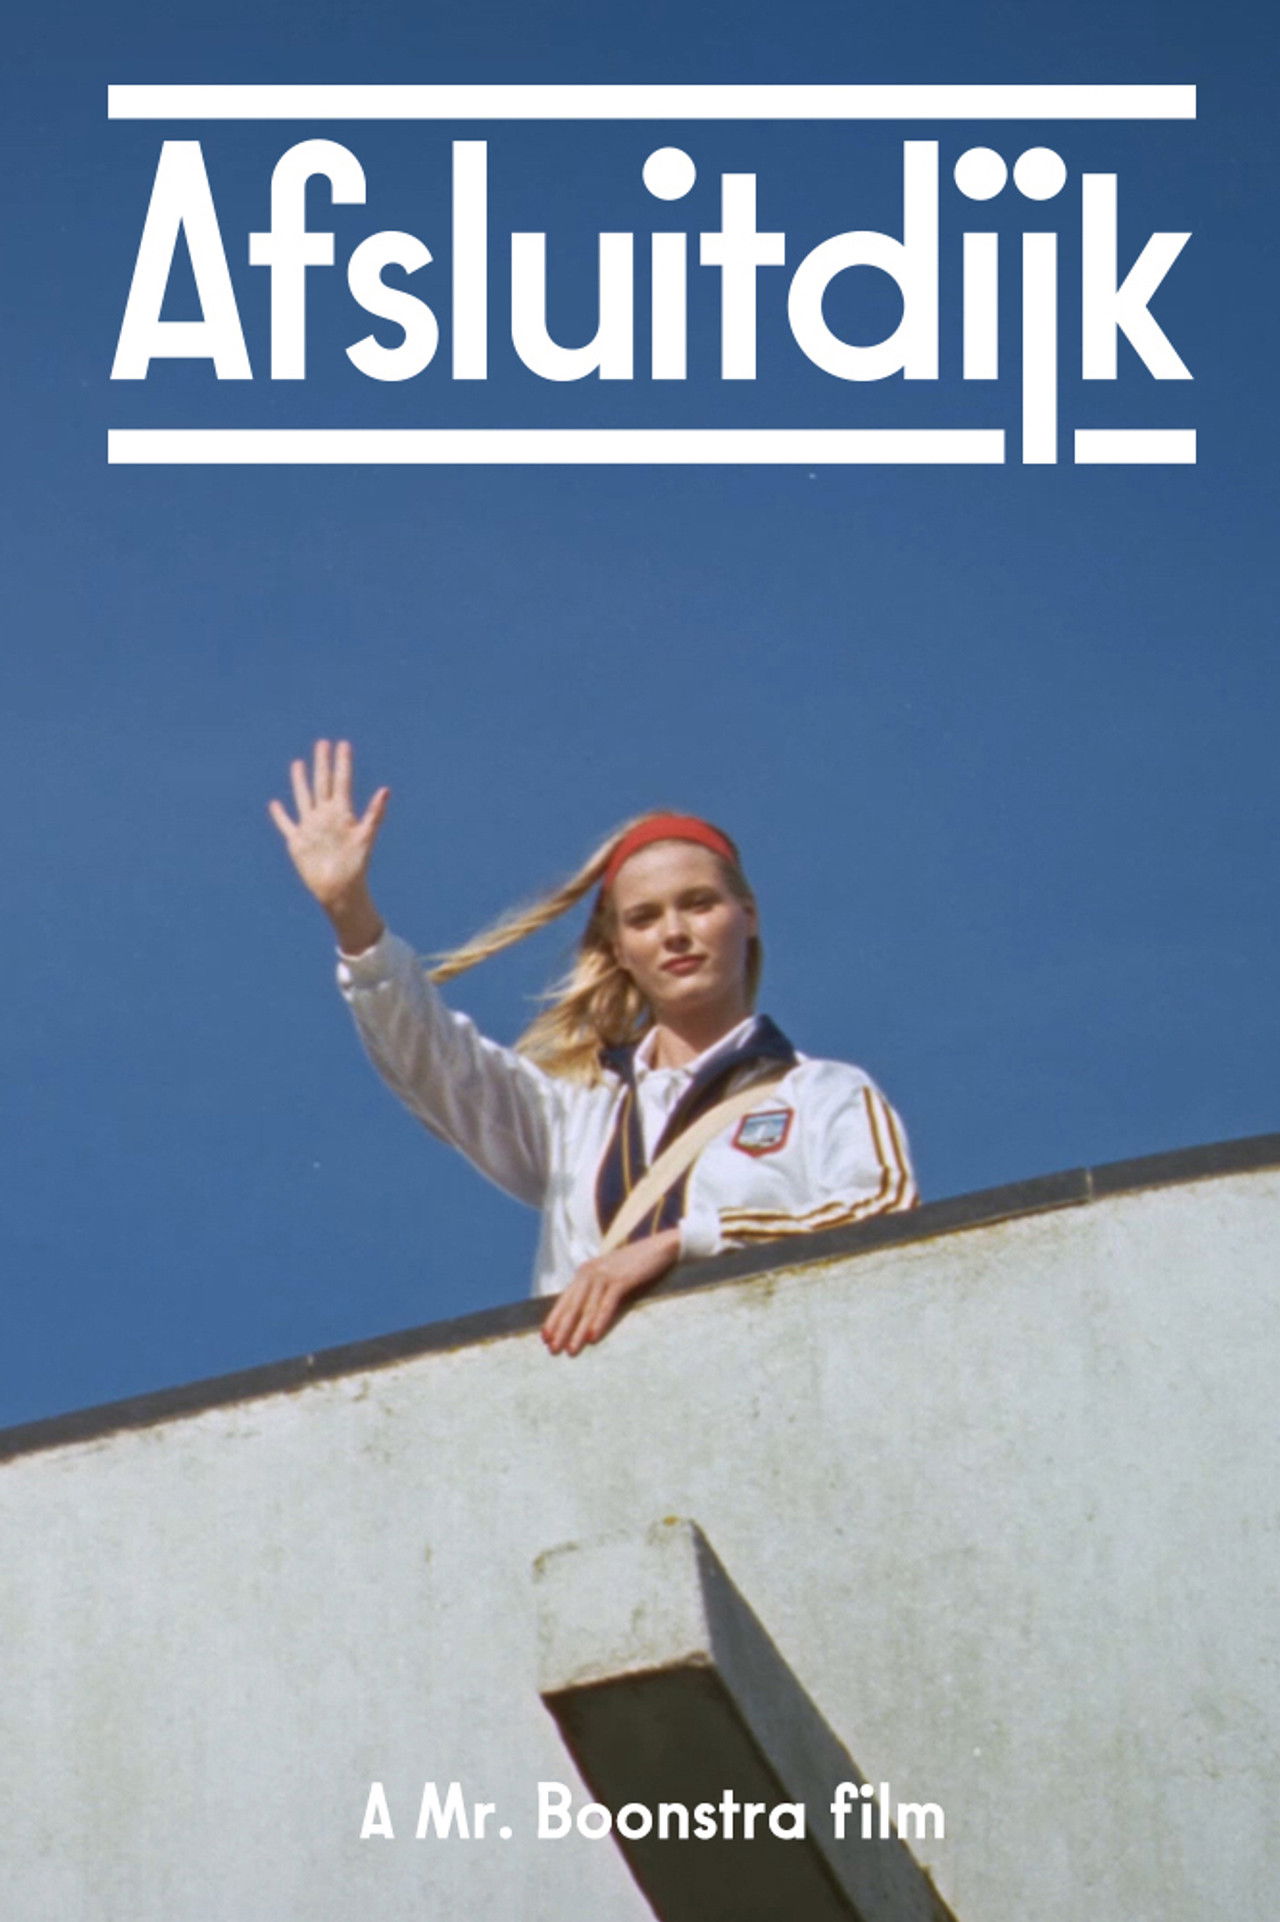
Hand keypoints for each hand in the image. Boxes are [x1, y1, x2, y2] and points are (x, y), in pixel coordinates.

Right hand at [268, 740, 388, 951]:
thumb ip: (375, 813)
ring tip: (298, 763)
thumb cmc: (356, 865)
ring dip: (300, 781)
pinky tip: (275, 803)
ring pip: (304, 797)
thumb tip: (386, 790)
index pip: (342, 782)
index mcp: (342, 813)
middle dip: (322, 763)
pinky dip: (280, 815)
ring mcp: (311, 827)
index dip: (342, 763)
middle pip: (322, 783)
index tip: (343, 744)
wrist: (339, 889)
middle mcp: (326, 816)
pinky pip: (287, 824)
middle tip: (323, 743)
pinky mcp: (297, 841)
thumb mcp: (366, 836)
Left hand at [541, 1229, 681, 1356]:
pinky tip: (593, 1337)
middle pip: (572, 1306)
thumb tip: (584, 1313)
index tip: (545, 1338)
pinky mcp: (621, 1279)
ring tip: (571, 1350)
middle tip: (553, 1351)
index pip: (564, 1300)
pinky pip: (606, 1305)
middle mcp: (590, 1272)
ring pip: (587, 1308)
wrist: (660, 1247)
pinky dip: (598, 1322)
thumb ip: (596, 1288)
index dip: (554, 1320)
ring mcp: (605, 1275)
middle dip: (561, 1330)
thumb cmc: (636, 1265)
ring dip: (577, 1332)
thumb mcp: (610, 1275)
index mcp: (585, 1272)